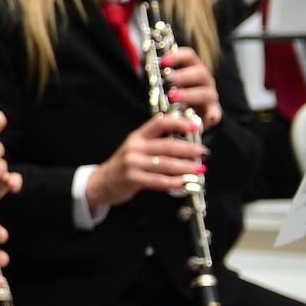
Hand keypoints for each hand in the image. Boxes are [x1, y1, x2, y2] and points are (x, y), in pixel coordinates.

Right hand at [85, 113, 205, 209]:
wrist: (102, 182)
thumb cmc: (125, 165)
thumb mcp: (136, 148)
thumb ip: (156, 143)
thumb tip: (186, 144)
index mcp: (138, 136)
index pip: (159, 123)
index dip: (178, 123)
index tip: (194, 128)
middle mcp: (134, 147)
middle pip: (166, 145)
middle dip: (188, 149)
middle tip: (203, 152)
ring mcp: (132, 163)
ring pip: (165, 164)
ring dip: (185, 167)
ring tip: (199, 169)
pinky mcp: (131, 178)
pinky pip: (157, 180)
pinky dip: (173, 182)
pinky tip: (184, 182)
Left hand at [160, 47, 221, 126]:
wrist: (188, 116)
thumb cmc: (174, 97)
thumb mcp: (167, 85)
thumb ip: (161, 77)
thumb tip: (148, 67)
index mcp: (193, 69)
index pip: (189, 56)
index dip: (177, 56)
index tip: (163, 61)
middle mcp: (204, 81)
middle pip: (200, 73)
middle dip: (183, 76)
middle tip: (169, 80)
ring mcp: (210, 97)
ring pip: (205, 93)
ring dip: (188, 94)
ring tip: (172, 97)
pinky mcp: (212, 113)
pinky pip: (215, 114)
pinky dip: (212, 116)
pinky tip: (207, 118)